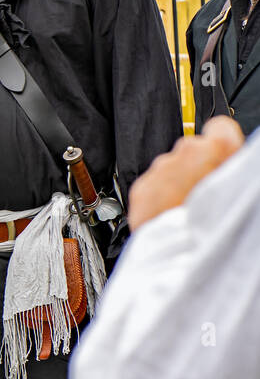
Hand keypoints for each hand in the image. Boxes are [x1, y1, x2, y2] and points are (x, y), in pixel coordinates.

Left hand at [128, 116, 245, 230]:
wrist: (179, 252)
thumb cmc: (214, 224)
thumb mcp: (236, 188)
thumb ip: (230, 166)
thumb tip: (231, 161)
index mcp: (216, 149)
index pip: (220, 126)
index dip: (223, 141)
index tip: (223, 154)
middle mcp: (184, 153)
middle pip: (193, 151)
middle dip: (199, 167)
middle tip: (207, 193)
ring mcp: (160, 170)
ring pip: (172, 168)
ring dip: (179, 183)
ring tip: (189, 207)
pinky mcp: (141, 187)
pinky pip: (154, 185)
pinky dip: (161, 196)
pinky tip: (172, 214)